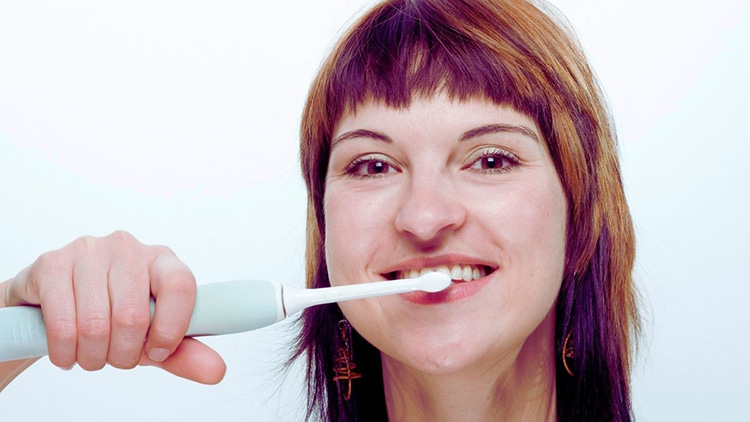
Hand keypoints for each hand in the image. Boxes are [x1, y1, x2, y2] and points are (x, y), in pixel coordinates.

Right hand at [0, 231, 225, 383]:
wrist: (51, 305)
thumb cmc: (111, 317)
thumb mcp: (151, 336)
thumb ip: (183, 352)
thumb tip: (217, 371)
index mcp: (161, 259)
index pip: (181, 285)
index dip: (171, 328)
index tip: (158, 351)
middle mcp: (127, 248)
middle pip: (134, 315)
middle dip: (124, 354)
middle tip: (116, 357)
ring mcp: (88, 251)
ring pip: (96, 324)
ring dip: (93, 357)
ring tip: (91, 355)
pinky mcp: (51, 264)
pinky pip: (62, 325)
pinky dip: (66, 353)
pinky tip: (68, 352)